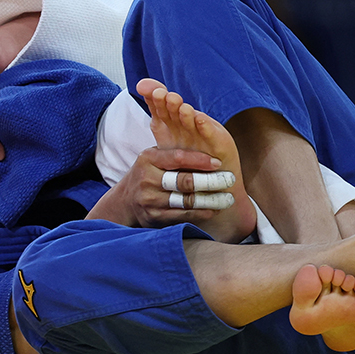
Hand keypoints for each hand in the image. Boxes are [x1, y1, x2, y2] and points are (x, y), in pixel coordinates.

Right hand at [88, 147, 225, 226]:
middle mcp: (147, 180)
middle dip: (210, 181)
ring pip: (186, 201)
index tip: (219, 162)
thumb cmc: (148, 174)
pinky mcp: (154, 217)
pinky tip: (213, 210)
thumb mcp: (154, 157)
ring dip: (210, 200)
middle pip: (184, 181)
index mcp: (148, 159)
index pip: (177, 158)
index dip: (200, 160)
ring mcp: (149, 200)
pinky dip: (200, 213)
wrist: (125, 201)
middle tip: (229, 180)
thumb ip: (174, 152)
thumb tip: (203, 136)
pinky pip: (182, 215)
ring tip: (227, 198)